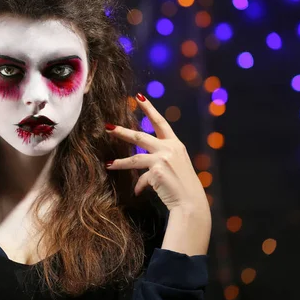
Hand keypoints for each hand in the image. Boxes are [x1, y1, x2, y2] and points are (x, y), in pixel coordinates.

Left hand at [104, 93, 208, 211]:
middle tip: (108, 127)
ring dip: (120, 162)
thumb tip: (143, 167)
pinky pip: (141, 178)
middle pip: (140, 136)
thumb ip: (161, 159)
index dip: (149, 109)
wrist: (191, 203)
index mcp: (176, 144)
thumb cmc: (183, 186)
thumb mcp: (175, 166)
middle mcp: (170, 148)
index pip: (160, 122)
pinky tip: (137, 193)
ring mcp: (163, 159)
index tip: (139, 97)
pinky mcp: (156, 171)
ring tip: (108, 164)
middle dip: (122, 132)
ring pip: (135, 157)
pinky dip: (140, 186)